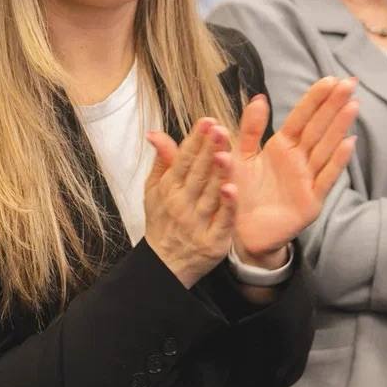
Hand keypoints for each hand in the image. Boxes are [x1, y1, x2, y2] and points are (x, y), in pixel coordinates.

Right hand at [144, 118, 237, 287]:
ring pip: (210, 194)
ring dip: (217, 173)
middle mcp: (182, 203)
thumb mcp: (154, 191)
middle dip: (208, 149)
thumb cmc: (162, 222)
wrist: (165, 264)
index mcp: (169, 188)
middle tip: (219, 128)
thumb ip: (161, 161)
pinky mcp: (213, 241)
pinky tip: (232, 189)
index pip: (183, 159)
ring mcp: (197, 223)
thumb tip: (155, 133)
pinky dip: (227, 206)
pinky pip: (221, 221)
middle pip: (198, 173)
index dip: (195, 140)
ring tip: (225, 152)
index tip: (207, 121)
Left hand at [232, 78, 358, 264]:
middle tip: (350, 82)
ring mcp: (307, 179)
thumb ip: (250, 129)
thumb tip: (259, 97)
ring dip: (340, 127)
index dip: (315, 99)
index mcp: (281, 147)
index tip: (330, 78)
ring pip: (326, 148)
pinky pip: (325, 178)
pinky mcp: (311, 201)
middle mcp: (298, 160)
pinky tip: (350, 142)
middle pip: (319, 128)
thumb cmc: (241, 193)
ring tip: (353, 105)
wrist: (240, 233)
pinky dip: (337, 161)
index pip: (301, 117)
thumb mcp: (239, 157)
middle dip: (333, 105)